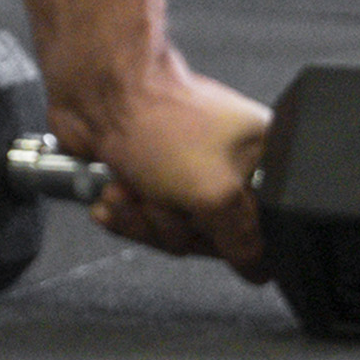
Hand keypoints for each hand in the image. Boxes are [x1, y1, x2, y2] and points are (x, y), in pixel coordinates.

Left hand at [67, 61, 274, 277]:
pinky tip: (111, 193)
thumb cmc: (159, 121)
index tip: (207, 230)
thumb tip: (256, 266)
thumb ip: (243, 239)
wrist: (97, 93)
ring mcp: (184, 174)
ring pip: (171, 232)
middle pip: (211, 238)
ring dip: (142, 217)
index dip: (232, 240)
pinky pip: (140, 221)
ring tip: (129, 187)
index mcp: (261, 160)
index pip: (263, 229)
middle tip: (161, 199)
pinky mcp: (147, 179)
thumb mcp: (216, 193)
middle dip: (174, 225)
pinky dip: (121, 212)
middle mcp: (226, 167)